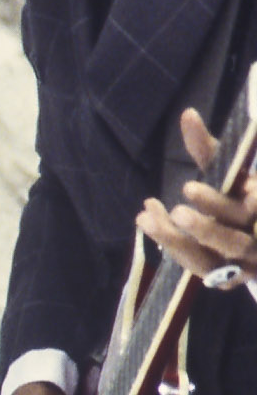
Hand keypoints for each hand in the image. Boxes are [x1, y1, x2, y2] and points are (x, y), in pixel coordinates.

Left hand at [134, 110, 254, 288]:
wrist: (255, 237)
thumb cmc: (238, 194)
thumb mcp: (230, 172)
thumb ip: (208, 148)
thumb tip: (187, 114)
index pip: (249, 209)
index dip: (218, 203)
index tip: (187, 188)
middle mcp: (255, 238)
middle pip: (234, 240)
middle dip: (204, 228)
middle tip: (175, 212)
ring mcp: (243, 264)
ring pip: (214, 261)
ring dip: (178, 242)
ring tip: (148, 218)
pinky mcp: (226, 280)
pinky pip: (199, 269)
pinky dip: (173, 249)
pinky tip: (151, 224)